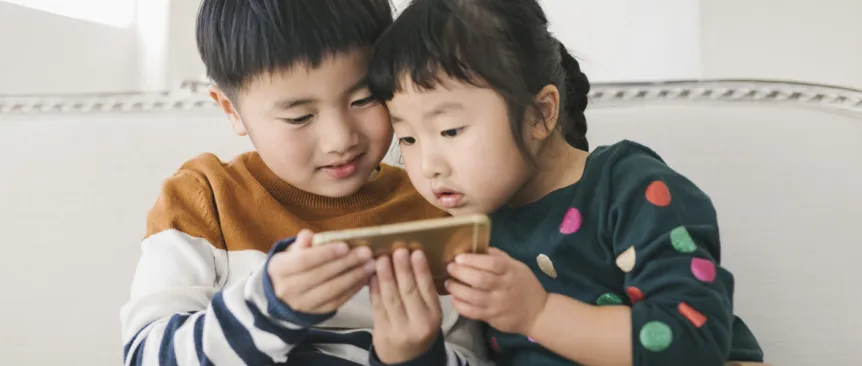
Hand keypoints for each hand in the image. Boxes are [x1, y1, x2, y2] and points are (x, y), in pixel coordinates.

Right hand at [267, 229, 375, 313]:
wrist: (283, 293)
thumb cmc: (292, 265)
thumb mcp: (291, 251)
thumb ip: (301, 243)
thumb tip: (309, 235)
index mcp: (279, 269)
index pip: (303, 261)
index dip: (325, 253)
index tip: (345, 246)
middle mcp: (288, 289)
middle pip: (321, 276)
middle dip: (346, 263)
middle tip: (366, 253)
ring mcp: (303, 304)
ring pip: (332, 290)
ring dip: (354, 277)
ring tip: (370, 264)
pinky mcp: (317, 312)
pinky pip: (338, 301)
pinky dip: (353, 289)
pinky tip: (365, 277)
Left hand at [370, 248, 441, 363]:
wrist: (406, 358)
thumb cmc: (418, 327)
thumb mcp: (429, 313)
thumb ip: (423, 292)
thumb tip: (412, 257)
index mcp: (434, 316)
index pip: (427, 289)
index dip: (421, 270)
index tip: (416, 252)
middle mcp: (419, 323)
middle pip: (409, 292)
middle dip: (402, 269)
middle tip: (398, 251)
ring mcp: (400, 329)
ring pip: (391, 298)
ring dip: (385, 276)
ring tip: (382, 259)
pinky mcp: (383, 332)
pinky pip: (377, 307)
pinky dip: (374, 289)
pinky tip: (372, 276)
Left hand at [446, 248, 548, 334]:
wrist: (538, 313)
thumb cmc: (524, 285)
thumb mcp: (517, 266)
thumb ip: (498, 257)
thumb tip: (477, 246)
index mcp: (511, 271)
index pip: (491, 263)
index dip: (473, 259)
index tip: (458, 257)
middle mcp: (504, 287)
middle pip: (479, 279)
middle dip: (460, 272)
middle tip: (449, 267)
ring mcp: (497, 304)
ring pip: (473, 297)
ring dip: (456, 289)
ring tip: (448, 283)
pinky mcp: (492, 317)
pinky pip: (472, 312)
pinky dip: (460, 305)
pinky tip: (454, 298)